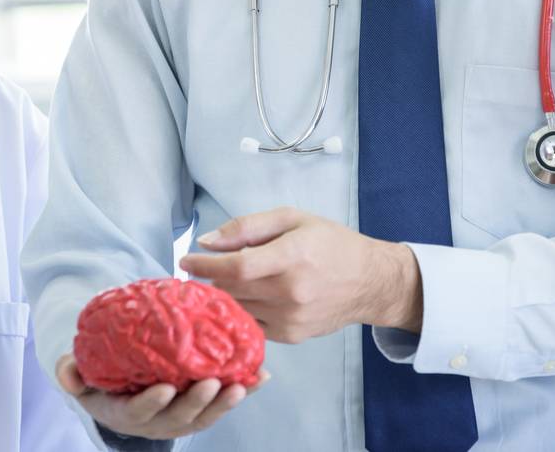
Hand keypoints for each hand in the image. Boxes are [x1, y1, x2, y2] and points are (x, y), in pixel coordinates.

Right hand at [55, 354, 267, 439]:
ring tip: (243, 385)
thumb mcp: (81, 377)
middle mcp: (157, 420)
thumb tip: (67, 370)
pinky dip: (243, 390)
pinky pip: (223, 401)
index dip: (152, 403)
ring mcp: (181, 415)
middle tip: (213, 383)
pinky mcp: (202, 406)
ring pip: (206, 415)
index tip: (164, 389)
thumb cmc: (102, 378)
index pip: (139, 412)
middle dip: (198, 403)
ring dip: (226, 402)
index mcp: (127, 412)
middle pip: (180, 417)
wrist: (122, 387)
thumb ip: (72, 373)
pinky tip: (261, 377)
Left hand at [178, 206, 421, 342]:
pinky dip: (242, 311)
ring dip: (224, 296)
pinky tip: (245, 298)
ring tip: (224, 282)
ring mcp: (291, 318)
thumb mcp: (293, 219)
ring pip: (238, 309)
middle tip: (201, 269)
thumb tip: (207, 241)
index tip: (186, 260)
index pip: (237, 267)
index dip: (205, 266)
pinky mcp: (291, 336)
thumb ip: (248, 226)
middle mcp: (291, 291)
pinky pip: (252, 324)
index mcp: (293, 255)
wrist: (369, 281)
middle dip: (210, 279)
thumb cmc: (331, 243)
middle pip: (232, 290)